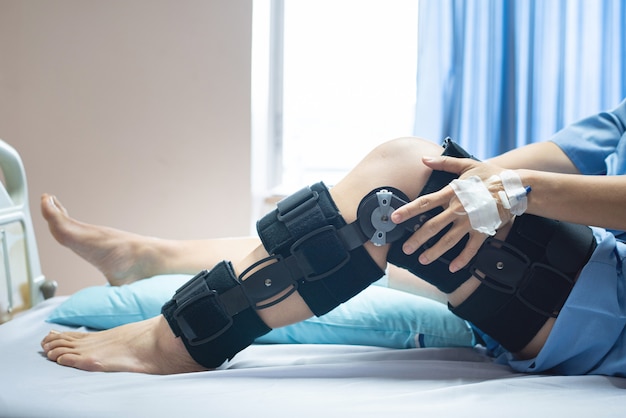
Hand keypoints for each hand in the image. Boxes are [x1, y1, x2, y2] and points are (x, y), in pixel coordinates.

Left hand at [390, 155, 513, 271]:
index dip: (408, 210)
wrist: (517, 186)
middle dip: (417, 239)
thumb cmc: (491, 175)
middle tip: (406, 248)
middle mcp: (458, 209)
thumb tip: (424, 158)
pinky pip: (471, 248)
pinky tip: (453, 267)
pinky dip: (462, 258)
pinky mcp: (484, 230)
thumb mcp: (467, 165)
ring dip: (434, 251)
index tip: (394, 218)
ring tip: (423, 259)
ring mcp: (471, 221)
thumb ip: (444, 163)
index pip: (425, 203)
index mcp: (452, 193)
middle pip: (432, 226)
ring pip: (448, 240)